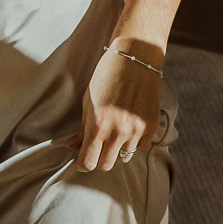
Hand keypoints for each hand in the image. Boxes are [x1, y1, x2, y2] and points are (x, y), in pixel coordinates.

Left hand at [64, 44, 160, 171]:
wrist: (136, 58)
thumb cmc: (107, 76)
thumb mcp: (88, 101)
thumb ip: (82, 128)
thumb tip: (71, 147)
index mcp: (98, 125)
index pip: (87, 163)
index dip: (82, 163)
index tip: (83, 157)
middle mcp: (118, 131)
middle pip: (105, 165)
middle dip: (100, 158)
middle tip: (99, 144)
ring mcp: (137, 130)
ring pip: (124, 157)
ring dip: (118, 148)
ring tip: (117, 128)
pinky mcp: (151, 126)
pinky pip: (139, 146)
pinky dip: (134, 140)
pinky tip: (131, 121)